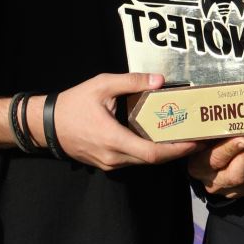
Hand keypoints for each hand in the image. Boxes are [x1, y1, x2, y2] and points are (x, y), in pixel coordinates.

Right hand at [49, 72, 197, 169]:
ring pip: (143, 162)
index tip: (194, 142)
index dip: (176, 150)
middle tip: (197, 138)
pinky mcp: (106, 163)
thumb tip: (159, 80)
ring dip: (164, 153)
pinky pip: (133, 160)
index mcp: (113, 139)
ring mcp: (109, 163)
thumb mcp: (102, 85)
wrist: (46, 124)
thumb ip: (131, 81)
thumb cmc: (73, 103)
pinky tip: (161, 139)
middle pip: (152, 161)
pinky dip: (150, 152)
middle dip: (177, 151)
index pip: (152, 153)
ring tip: (184, 137)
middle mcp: (113, 157)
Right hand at [188, 134, 243, 198]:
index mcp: (199, 167)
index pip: (214, 160)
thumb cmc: (209, 142)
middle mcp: (214, 183)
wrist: (215, 162)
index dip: (230, 149)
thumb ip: (215, 128)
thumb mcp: (206, 135)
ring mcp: (233, 191)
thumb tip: (233, 111)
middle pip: (235, 176)